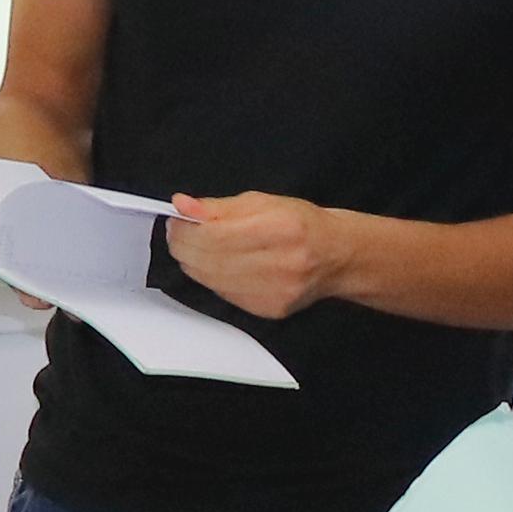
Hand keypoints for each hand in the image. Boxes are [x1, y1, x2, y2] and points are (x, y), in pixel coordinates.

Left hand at [166, 191, 343, 319]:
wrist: (334, 256)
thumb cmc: (302, 225)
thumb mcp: (263, 202)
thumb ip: (219, 207)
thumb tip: (184, 205)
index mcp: (279, 229)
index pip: (212, 234)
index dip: (185, 228)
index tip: (177, 220)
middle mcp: (279, 263)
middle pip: (208, 259)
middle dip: (185, 245)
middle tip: (180, 233)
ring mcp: (273, 291)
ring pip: (210, 280)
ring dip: (194, 262)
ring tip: (197, 247)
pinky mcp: (267, 309)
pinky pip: (223, 293)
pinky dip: (212, 278)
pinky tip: (218, 265)